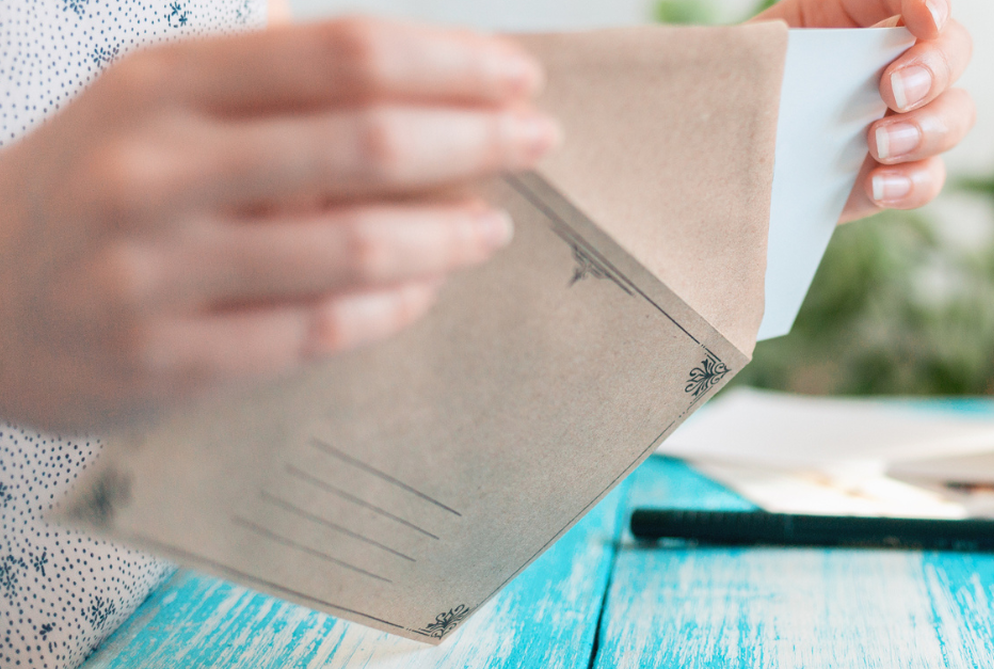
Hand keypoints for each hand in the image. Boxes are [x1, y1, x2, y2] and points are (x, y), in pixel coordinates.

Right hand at [0, 19, 558, 429]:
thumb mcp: (158, 111)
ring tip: (491, 226)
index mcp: (162, 84)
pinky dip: (392, 306)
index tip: (519, 76)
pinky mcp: (164, 359)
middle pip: (365, 140)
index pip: (343, 54)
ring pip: (355, 246)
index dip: (451, 63)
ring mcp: (154, 270)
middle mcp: (154, 168)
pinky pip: (318, 331)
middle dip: (476, 138)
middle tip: (538, 142)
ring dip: (448, 234)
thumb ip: (277, 97)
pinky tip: (426, 288)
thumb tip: (433, 101)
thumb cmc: (94, 191)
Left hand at [755, 0, 973, 220]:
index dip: (928, 1)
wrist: (726, 162)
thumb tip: (773, 45)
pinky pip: (928, 177)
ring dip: (929, 127)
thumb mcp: (745, 58)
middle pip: (952, 49)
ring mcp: (901, 118)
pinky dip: (912, 182)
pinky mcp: (895, 171)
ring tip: (880, 143)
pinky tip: (878, 186)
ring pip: (955, 112)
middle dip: (933, 66)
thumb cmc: (736, 93)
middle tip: (894, 89)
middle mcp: (890, 60)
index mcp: (854, 13)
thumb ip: (770, 46)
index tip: (925, 17)